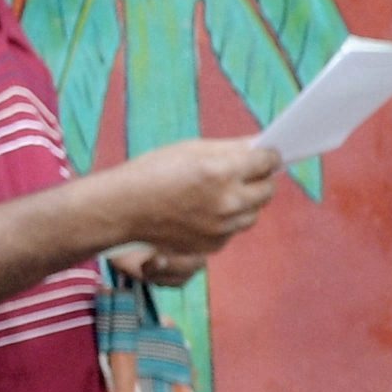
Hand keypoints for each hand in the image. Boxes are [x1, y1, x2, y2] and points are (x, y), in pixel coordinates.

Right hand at [87, 137, 281, 264]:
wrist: (122, 209)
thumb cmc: (153, 172)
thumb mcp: (190, 150)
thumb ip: (230, 149)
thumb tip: (261, 146)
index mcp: (222, 172)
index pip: (267, 162)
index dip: (269, 156)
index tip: (269, 155)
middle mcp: (227, 202)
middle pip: (267, 190)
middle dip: (261, 179)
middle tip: (250, 173)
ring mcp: (223, 228)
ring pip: (253, 213)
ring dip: (246, 202)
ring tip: (222, 193)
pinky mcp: (215, 245)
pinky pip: (234, 230)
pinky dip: (228, 220)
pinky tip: (206, 211)